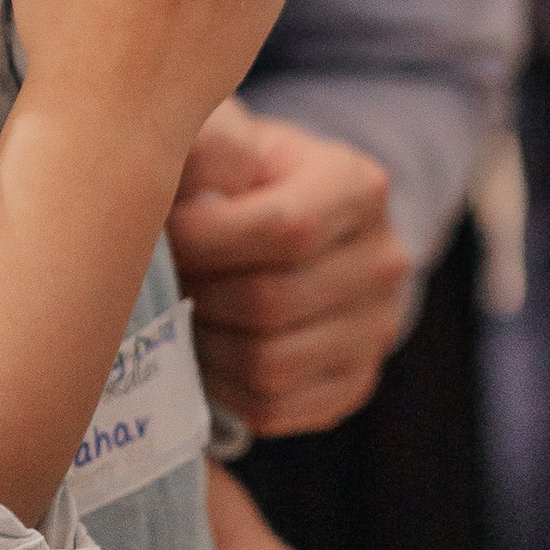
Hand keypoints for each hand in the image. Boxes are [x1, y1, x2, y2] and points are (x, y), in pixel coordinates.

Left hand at [170, 101, 411, 437]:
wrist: (281, 230)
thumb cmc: (238, 179)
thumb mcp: (230, 140)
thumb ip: (210, 147)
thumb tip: (190, 198)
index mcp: (360, 187)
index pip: (290, 228)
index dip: (209, 238)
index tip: (164, 230)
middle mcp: (385, 261)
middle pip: (273, 302)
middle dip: (199, 295)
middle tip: (164, 279)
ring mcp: (376, 330)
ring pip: (270, 364)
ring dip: (204, 346)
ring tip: (178, 315)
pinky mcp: (354, 385)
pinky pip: (275, 409)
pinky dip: (222, 390)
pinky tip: (202, 354)